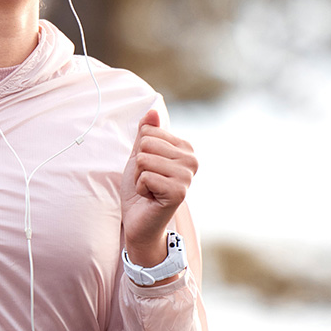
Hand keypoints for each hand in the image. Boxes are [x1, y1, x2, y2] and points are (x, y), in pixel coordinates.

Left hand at [121, 109, 197, 266]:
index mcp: (185, 148)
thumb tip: (152, 110)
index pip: (149, 131)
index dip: (140, 151)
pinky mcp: (179, 192)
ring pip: (144, 159)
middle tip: (148, 181)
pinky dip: (140, 188)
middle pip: (146, 143)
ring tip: (149, 189)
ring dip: (139, 177)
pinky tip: (150, 198)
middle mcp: (192, 161)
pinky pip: (145, 176)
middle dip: (138, 164)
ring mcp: (187, 177)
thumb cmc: (141, 187)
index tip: (149, 168)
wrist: (139, 220)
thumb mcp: (140, 155)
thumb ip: (146, 133)